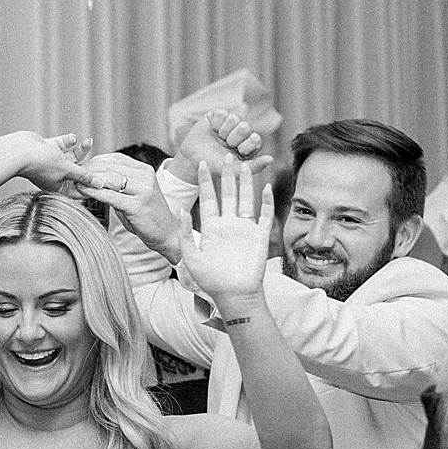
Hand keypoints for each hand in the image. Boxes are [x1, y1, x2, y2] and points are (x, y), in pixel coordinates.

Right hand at [11, 131, 101, 195]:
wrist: (19, 150)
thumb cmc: (40, 164)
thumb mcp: (67, 170)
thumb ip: (83, 176)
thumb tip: (99, 185)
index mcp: (59, 187)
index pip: (79, 189)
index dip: (91, 184)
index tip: (104, 180)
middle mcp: (55, 176)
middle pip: (77, 171)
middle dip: (88, 164)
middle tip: (100, 159)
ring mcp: (51, 162)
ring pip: (71, 156)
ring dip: (80, 149)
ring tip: (88, 142)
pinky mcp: (48, 149)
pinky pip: (62, 145)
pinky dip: (68, 141)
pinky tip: (72, 138)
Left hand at [82, 152, 188, 263]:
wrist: (167, 234)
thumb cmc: (146, 215)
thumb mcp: (134, 193)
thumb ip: (119, 183)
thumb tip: (94, 175)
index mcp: (144, 170)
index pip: (115, 158)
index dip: (95, 161)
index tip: (81, 167)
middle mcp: (145, 176)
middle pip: (110, 167)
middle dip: (89, 170)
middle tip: (73, 175)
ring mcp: (143, 190)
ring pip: (109, 179)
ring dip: (89, 180)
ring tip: (74, 183)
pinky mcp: (137, 205)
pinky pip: (111, 196)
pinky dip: (94, 192)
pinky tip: (82, 192)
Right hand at [168, 110, 274, 186]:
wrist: (192, 161)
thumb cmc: (214, 167)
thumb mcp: (234, 170)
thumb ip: (254, 167)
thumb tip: (271, 159)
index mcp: (248, 145)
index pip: (256, 138)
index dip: (246, 145)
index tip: (237, 151)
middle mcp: (241, 133)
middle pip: (246, 127)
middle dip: (234, 138)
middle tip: (226, 145)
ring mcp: (229, 123)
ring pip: (235, 118)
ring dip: (225, 131)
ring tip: (218, 138)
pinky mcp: (217, 115)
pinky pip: (223, 113)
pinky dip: (216, 123)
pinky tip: (212, 130)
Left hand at [176, 160, 272, 305]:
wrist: (234, 295)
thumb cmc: (211, 280)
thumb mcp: (191, 256)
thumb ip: (185, 233)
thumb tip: (181, 209)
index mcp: (211, 227)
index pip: (207, 198)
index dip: (205, 181)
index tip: (201, 162)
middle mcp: (228, 224)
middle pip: (227, 193)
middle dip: (226, 174)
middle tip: (225, 153)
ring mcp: (244, 228)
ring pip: (245, 199)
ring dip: (245, 182)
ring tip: (243, 163)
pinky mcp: (259, 235)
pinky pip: (264, 214)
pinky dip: (266, 201)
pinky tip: (265, 186)